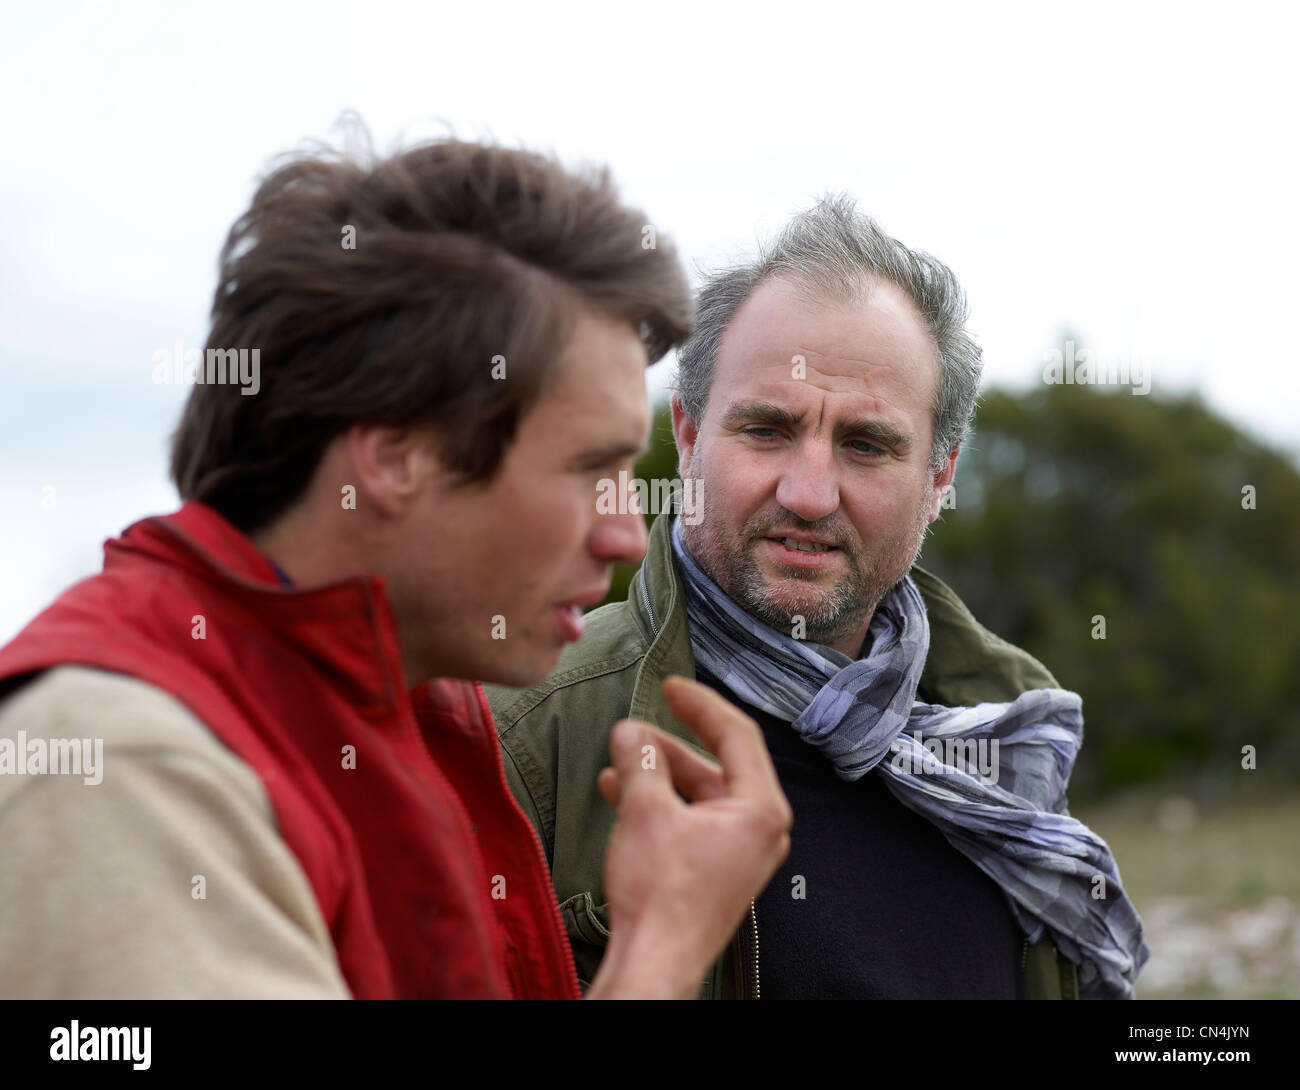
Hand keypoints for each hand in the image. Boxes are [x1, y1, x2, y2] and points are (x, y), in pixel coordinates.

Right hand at [585, 675, 791, 999]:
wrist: (654, 961)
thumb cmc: (663, 899)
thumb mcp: (645, 811)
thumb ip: (640, 762)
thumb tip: (631, 734)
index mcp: (760, 809)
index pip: (737, 734)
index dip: (700, 704)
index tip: (672, 687)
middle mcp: (758, 830)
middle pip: (716, 764)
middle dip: (669, 744)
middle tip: (636, 729)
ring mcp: (739, 852)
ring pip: (699, 793)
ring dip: (658, 774)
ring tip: (621, 760)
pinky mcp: (716, 870)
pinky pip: (691, 820)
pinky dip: (660, 803)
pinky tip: (622, 793)